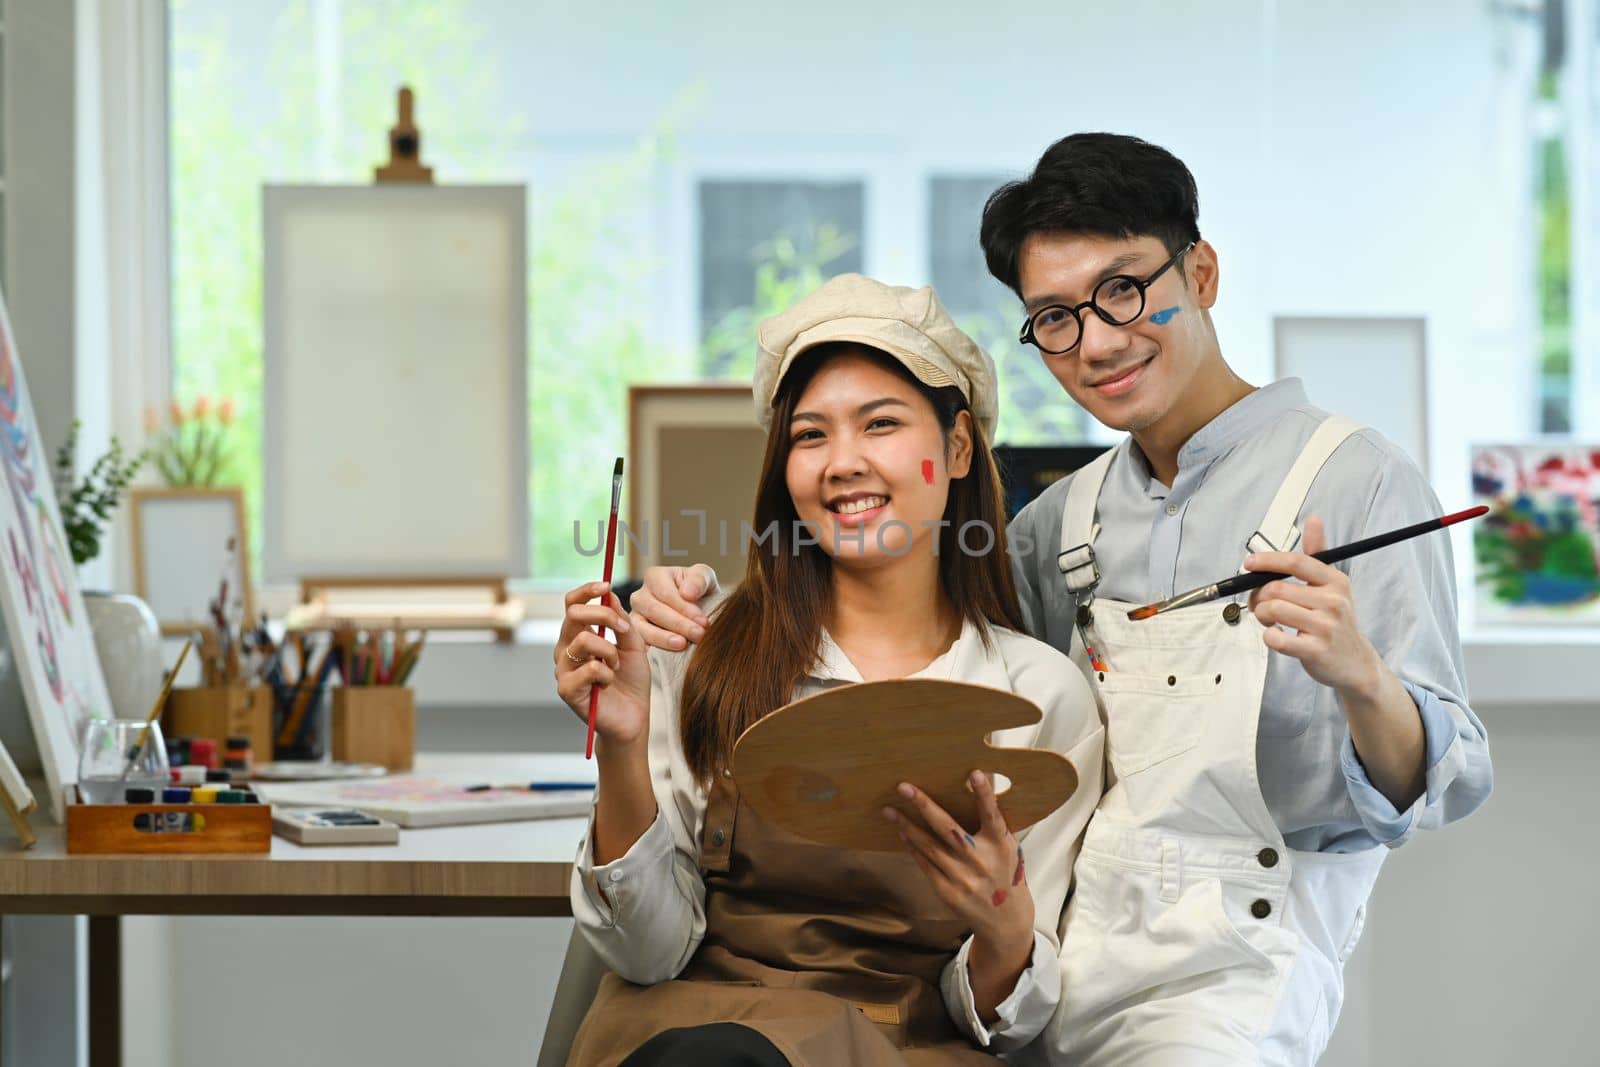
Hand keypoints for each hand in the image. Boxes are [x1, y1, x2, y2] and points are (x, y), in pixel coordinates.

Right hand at [553, 582, 649, 746]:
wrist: (632, 717)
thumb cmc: (631, 681)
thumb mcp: (634, 645)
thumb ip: (622, 621)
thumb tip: (609, 593)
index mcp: (579, 635)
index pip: (572, 604)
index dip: (586, 590)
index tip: (606, 585)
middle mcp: (565, 649)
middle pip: (574, 614)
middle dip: (603, 615)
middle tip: (623, 630)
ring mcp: (563, 669)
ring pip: (584, 639)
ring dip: (610, 651)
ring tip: (616, 666)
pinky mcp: (566, 689)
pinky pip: (590, 668)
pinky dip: (606, 673)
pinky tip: (607, 684)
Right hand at [629, 564, 716, 651]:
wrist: (700, 614)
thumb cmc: (701, 593)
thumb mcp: (706, 579)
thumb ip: (699, 580)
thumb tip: (687, 593)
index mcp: (655, 577)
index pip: (666, 592)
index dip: (684, 607)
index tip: (703, 621)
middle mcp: (640, 596)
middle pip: (654, 610)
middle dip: (679, 624)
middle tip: (699, 635)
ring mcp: (635, 617)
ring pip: (643, 628)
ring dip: (665, 638)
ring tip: (683, 645)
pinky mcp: (635, 638)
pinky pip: (640, 644)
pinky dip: (654, 649)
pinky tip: (668, 655)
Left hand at [883, 772, 1033, 950]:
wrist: (1005, 920)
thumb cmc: (1005, 873)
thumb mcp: (1008, 848)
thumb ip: (993, 826)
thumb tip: (972, 791)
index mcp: (1000, 845)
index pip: (992, 816)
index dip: (985, 795)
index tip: (975, 773)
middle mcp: (981, 860)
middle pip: (949, 829)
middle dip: (925, 806)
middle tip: (904, 787)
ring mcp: (962, 878)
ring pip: (929, 846)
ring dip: (907, 826)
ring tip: (890, 810)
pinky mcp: (948, 891)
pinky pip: (925, 864)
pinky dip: (912, 847)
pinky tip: (902, 832)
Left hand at [1245, 515, 1383, 698]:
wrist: (1355, 662)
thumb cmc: (1336, 621)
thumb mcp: (1333, 585)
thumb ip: (1317, 554)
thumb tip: (1314, 520)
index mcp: (1335, 581)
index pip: (1296, 561)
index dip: (1268, 560)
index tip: (1250, 563)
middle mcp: (1333, 601)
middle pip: (1277, 588)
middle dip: (1260, 596)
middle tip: (1261, 604)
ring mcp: (1325, 627)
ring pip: (1273, 609)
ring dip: (1262, 615)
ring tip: (1271, 620)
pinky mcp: (1315, 650)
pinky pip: (1276, 638)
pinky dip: (1269, 636)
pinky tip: (1277, 635)